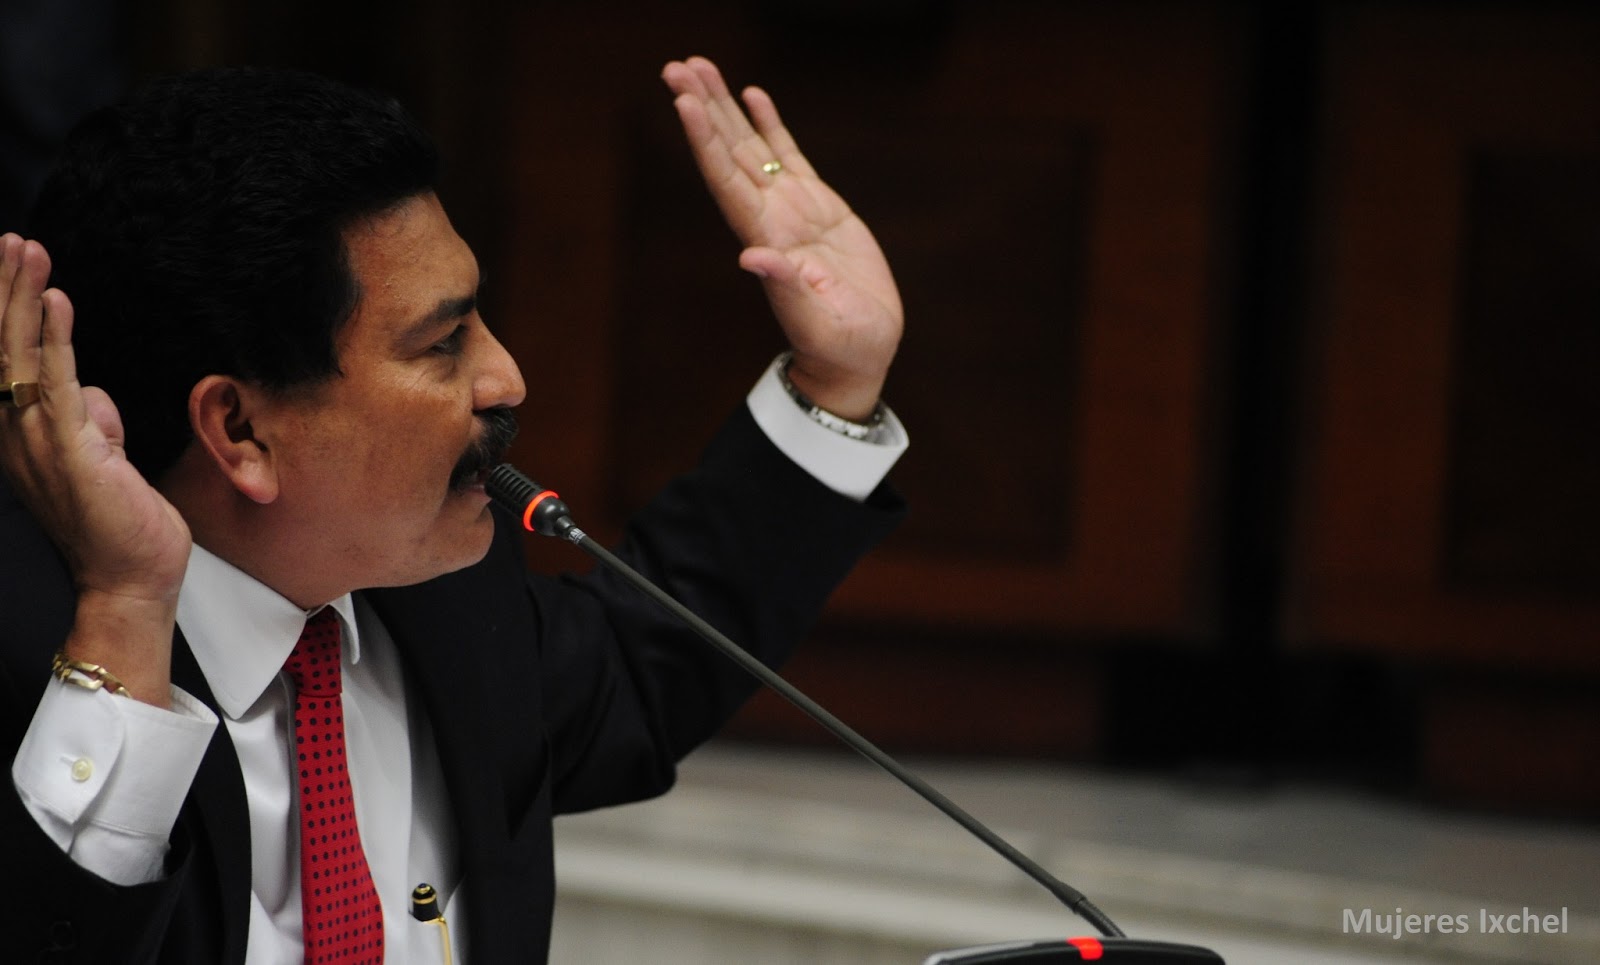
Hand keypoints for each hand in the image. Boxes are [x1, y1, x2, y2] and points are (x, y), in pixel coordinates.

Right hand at [1, 233, 189, 704]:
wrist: (130, 582)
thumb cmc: (121, 526)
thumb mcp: (105, 460)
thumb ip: (94, 423)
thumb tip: (93, 394)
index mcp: (22, 437)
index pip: (5, 362)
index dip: (3, 312)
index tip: (10, 265)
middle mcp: (18, 436)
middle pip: (2, 349)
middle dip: (4, 290)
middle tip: (13, 240)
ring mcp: (41, 443)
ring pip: (22, 356)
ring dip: (23, 299)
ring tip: (27, 252)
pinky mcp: (73, 450)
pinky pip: (59, 383)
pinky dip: (55, 339)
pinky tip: (56, 302)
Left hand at [662, 57, 902, 420]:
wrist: (857, 353)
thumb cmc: (839, 345)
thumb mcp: (816, 320)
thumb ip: (785, 287)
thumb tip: (751, 257)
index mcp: (766, 239)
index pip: (726, 179)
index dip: (705, 140)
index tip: (683, 101)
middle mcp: (770, 218)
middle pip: (729, 152)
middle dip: (704, 109)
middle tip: (677, 65)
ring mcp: (792, 210)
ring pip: (751, 146)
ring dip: (725, 108)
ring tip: (701, 66)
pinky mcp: (819, 208)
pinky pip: (788, 155)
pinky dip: (770, 124)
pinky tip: (753, 96)